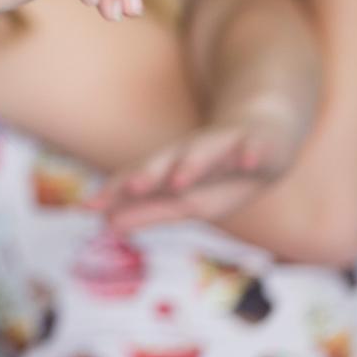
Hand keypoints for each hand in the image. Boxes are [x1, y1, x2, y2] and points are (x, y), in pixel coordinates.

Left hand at [88, 111, 298, 232]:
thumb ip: (148, 208)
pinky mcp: (261, 142)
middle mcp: (195, 153)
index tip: (89, 207)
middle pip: (169, 162)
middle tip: (130, 187)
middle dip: (149, 174)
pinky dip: (252, 153)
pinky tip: (247, 161)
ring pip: (209, 152)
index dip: (117, 192)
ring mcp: (228, 145)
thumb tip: (105, 224)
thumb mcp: (185, 195)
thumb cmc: (219, 173)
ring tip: (179, 180)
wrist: (266, 132)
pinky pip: (257, 147)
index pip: (141, 179)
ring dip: (194, 164)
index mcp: (174, 168)